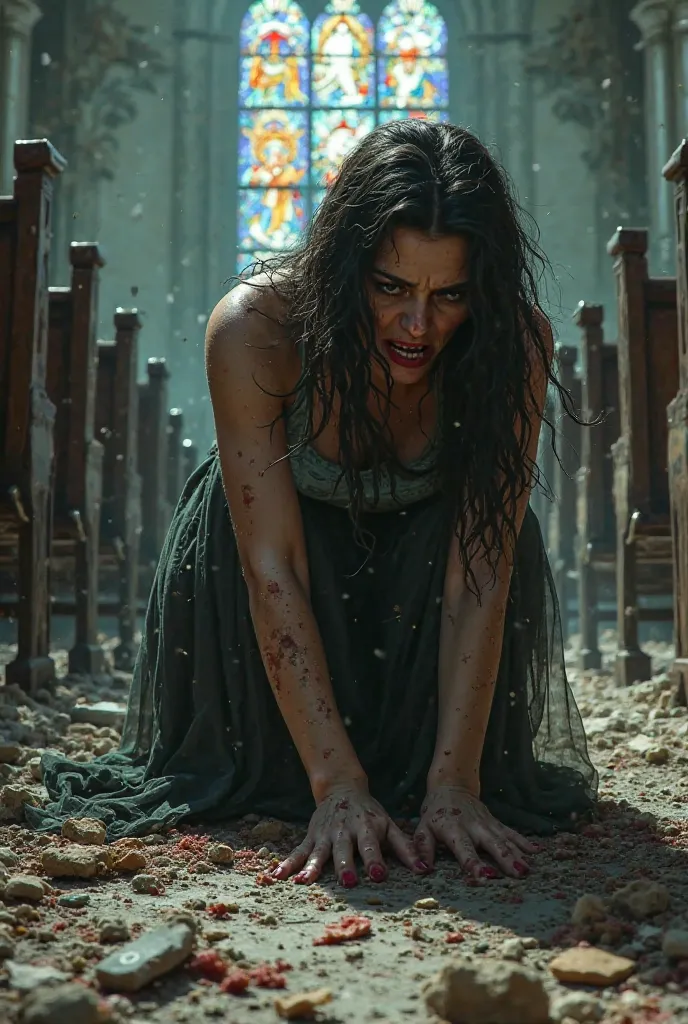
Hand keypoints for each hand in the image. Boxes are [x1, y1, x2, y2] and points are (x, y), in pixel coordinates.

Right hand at [270, 781, 427, 886]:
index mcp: (366, 827)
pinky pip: (299, 851)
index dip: (375, 860)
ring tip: (305, 882)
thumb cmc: (370, 813)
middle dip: (344, 865)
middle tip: (346, 881)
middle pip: (344, 850)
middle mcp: (344, 830)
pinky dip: (288, 864)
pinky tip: (278, 876)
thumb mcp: (389, 825)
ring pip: (318, 852)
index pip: (371, 845)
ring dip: (312, 867)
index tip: (379, 875)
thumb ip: (405, 848)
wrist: (342, 788)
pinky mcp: (311, 836)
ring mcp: (325, 834)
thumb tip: (425, 870)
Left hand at [415, 784, 537, 879]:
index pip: (464, 848)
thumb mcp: (422, 828)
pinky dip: (523, 842)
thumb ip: (422, 847)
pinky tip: (536, 852)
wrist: (451, 787)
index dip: (473, 863)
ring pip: (504, 839)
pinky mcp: (495, 822)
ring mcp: (487, 823)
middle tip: (518, 874)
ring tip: (528, 870)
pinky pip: (511, 832)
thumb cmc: (434, 813)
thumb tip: (421, 869)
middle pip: (491, 843)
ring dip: (517, 854)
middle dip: (505, 858)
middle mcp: (474, 826)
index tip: (483, 877)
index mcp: (454, 829)